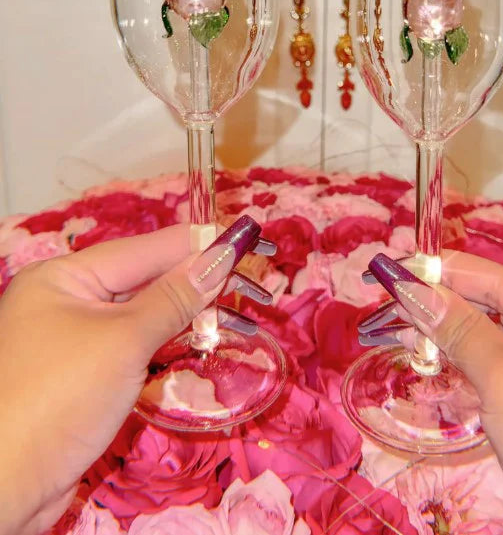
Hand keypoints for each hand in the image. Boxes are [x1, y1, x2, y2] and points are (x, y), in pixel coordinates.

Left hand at [0, 216, 264, 534]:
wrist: (3, 488)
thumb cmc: (57, 399)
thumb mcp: (123, 341)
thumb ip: (175, 298)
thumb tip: (220, 258)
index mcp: (65, 277)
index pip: (145, 249)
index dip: (198, 245)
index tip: (246, 240)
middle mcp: (68, 301)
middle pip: (145, 280)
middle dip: (197, 281)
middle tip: (252, 281)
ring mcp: (75, 341)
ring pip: (143, 316)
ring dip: (188, 316)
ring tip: (239, 313)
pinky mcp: (85, 378)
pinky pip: (136, 348)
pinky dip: (169, 345)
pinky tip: (202, 343)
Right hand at [362, 251, 502, 534]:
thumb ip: (458, 328)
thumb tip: (411, 288)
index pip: (502, 279)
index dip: (449, 271)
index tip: (402, 265)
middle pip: (497, 306)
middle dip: (445, 302)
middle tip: (394, 298)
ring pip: (493, 338)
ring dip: (449, 334)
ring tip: (403, 326)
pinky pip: (496, 368)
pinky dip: (463, 362)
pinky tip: (431, 357)